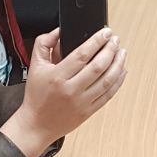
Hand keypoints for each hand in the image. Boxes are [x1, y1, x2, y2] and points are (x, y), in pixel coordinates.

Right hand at [1, 27, 126, 156]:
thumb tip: (59, 31)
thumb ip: (44, 43)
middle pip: (98, 66)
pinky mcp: (88, 111)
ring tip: (121, 53)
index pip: (82, 54)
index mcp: (58, 76)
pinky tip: (121, 71)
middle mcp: (71, 89)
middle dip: (110, 50)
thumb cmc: (36, 95)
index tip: (106, 32)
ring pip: (107, 80)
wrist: (36, 125)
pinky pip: (108, 95)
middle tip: (115, 40)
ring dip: (118, 64)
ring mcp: (81, 102)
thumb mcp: (34, 65)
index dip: (97, 41)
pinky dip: (118, 81)